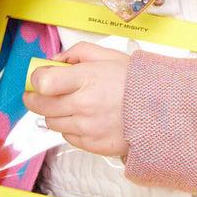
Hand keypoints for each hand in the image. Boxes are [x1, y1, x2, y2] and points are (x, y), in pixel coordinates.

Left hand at [22, 42, 129, 156]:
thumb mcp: (109, 56)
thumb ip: (78, 52)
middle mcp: (83, 105)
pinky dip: (70, 126)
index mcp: (87, 78)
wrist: (162, 109)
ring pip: (51, 122)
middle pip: (40, 105)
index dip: (36, 78)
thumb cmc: (136, 81)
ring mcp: (87, 127)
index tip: (39, 77)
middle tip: (38, 92)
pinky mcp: (92, 144)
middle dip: (34, 97)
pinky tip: (84, 117)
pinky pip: (67, 136)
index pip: (44, 82)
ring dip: (54, 112)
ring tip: (69, 104)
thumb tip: (55, 61)